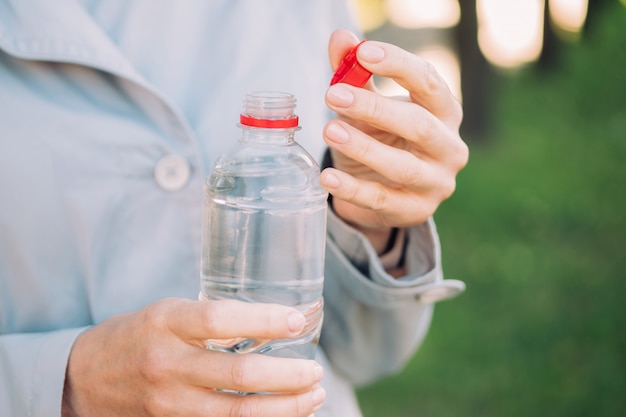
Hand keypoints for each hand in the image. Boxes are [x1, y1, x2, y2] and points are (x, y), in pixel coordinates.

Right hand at [62, 298, 324, 416]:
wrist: (82, 379)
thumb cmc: (135, 336)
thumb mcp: (166, 312)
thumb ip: (210, 318)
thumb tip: (273, 320)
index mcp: (165, 322)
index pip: (221, 319)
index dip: (265, 320)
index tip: (298, 320)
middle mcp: (166, 363)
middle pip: (238, 375)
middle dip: (288, 376)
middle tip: (315, 370)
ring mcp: (167, 402)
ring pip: (237, 413)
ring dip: (285, 407)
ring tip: (315, 395)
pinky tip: (284, 414)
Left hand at [321, 30, 468, 251]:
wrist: (383, 194)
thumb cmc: (381, 141)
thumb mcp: (366, 108)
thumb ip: (356, 76)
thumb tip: (340, 38)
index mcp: (445, 112)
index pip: (428, 82)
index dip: (398, 64)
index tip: (363, 52)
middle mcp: (450, 147)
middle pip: (418, 123)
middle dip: (374, 107)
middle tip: (333, 94)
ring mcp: (437, 183)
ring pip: (403, 166)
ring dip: (364, 147)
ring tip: (329, 130)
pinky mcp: (416, 211)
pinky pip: (383, 199)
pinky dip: (353, 189)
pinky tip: (327, 178)